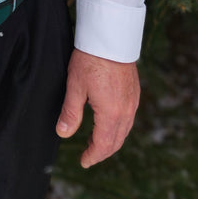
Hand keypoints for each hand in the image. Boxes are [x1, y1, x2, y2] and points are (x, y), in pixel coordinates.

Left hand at [56, 49, 139, 167]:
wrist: (110, 37)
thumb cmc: (90, 59)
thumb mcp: (75, 86)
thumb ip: (70, 113)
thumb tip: (63, 134)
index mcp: (111, 114)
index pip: (103, 145)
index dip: (93, 156)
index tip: (84, 162)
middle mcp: (126, 111)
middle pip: (116, 141)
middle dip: (102, 151)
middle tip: (88, 154)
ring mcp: (133, 102)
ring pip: (124, 131)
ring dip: (110, 140)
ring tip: (95, 141)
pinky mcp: (134, 93)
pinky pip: (129, 119)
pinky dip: (118, 128)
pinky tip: (108, 123)